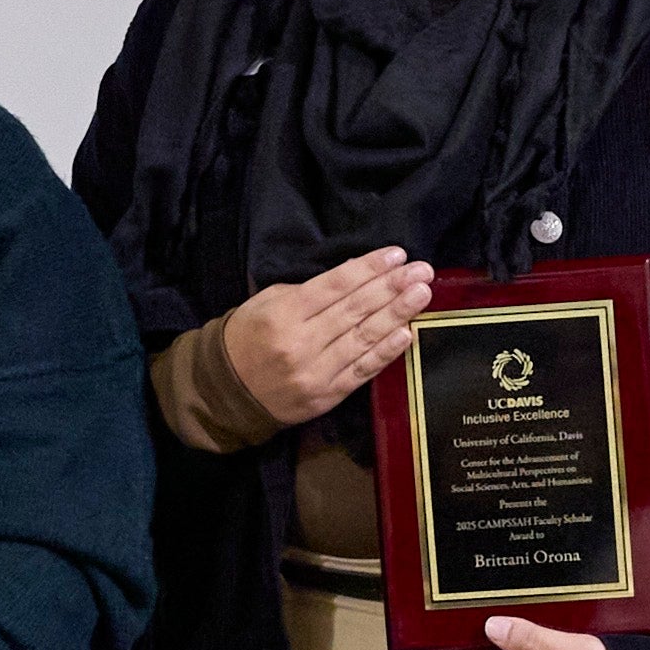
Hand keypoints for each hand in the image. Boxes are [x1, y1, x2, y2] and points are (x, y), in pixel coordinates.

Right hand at [207, 249, 438, 438]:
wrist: (227, 392)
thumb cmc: (248, 337)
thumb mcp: (267, 303)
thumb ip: (309, 291)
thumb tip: (355, 275)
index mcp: (284, 313)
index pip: (335, 285)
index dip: (369, 268)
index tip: (397, 255)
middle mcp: (301, 342)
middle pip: (355, 309)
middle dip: (392, 287)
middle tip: (422, 270)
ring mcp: (316, 371)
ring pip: (363, 338)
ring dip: (397, 314)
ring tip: (421, 294)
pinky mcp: (327, 395)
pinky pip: (362, 370)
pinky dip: (386, 352)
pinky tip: (407, 333)